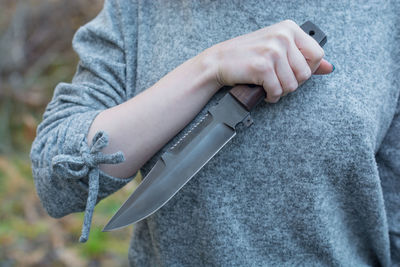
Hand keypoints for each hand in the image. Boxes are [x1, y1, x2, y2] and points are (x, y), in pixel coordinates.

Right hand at [205, 19, 333, 102]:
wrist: (218, 61)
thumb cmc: (246, 55)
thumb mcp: (277, 49)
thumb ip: (303, 57)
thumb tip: (328, 67)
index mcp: (289, 28)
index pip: (317, 54)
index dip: (306, 69)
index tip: (290, 71)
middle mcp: (283, 36)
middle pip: (306, 73)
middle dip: (291, 82)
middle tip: (276, 79)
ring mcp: (273, 50)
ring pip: (292, 85)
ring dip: (280, 91)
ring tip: (268, 84)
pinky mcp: (263, 66)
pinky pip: (278, 91)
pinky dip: (271, 96)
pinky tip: (263, 90)